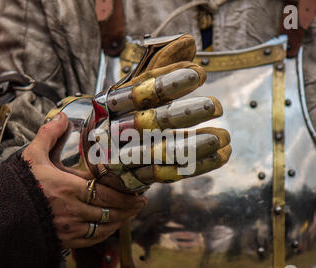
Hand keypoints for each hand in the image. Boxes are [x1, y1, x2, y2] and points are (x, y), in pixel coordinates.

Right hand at [22, 112, 146, 248]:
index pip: (105, 194)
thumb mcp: (31, 156)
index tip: (137, 194)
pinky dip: (104, 234)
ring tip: (130, 215)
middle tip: (140, 203)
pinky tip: (110, 228)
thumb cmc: (17, 186)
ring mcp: (68, 228)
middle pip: (109, 212)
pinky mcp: (63, 240)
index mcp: (68, 188)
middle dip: (128, 209)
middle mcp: (72, 210)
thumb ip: (48, 135)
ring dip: (120, 221)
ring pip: (103, 227)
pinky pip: (90, 240)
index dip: (124, 196)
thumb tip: (61, 117)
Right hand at [47, 34, 230, 192]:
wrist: (93, 152)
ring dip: (193, 146)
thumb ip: (159, 65)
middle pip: (149, 123)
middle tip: (214, 106)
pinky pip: (168, 174)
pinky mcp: (138, 177)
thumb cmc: (121, 114)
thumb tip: (187, 42)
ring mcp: (126, 157)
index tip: (197, 73)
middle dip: (183, 115)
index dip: (168, 82)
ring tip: (222, 137)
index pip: (140, 92)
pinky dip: (195, 166)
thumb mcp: (135, 85)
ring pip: (160, 152)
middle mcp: (117, 130)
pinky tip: (220, 156)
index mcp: (114, 104)